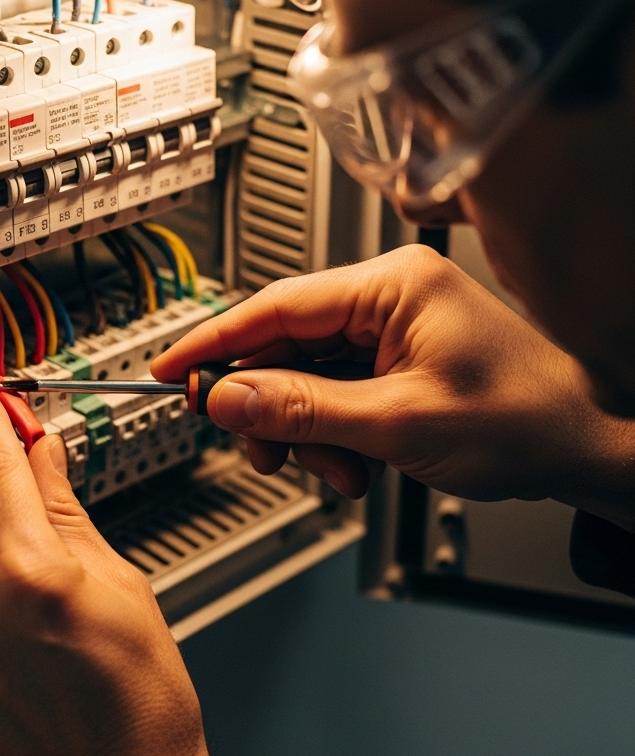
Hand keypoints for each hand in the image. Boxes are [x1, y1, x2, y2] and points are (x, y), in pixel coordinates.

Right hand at [153, 245, 634, 524]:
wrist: (584, 447)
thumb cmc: (525, 418)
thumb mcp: (397, 423)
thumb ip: (302, 409)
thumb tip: (228, 396)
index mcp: (390, 285)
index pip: (274, 306)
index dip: (214, 342)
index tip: (170, 369)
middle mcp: (384, 299)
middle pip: (283, 346)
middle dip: (270, 407)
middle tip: (263, 450)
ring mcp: (388, 331)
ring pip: (303, 378)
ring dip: (304, 432)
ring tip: (337, 469)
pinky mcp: (392, 361)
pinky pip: (332, 394)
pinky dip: (330, 435)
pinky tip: (355, 464)